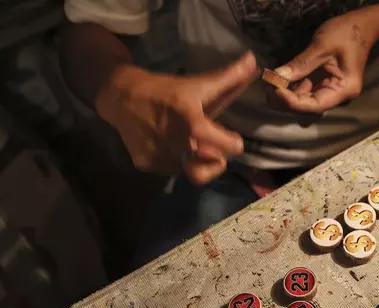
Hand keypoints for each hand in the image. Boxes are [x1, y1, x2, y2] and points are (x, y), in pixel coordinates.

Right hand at [95, 52, 256, 184]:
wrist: (121, 97)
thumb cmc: (165, 90)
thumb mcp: (198, 83)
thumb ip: (229, 77)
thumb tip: (253, 60)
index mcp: (192, 123)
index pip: (227, 146)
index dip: (234, 144)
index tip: (233, 138)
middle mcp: (177, 144)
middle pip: (212, 167)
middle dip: (217, 159)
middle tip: (214, 147)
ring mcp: (161, 157)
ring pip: (192, 172)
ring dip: (198, 162)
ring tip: (194, 146)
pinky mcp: (147, 165)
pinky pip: (172, 171)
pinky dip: (178, 162)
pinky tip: (172, 146)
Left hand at [269, 9, 378, 113]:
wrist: (362, 25)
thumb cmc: (347, 33)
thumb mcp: (322, 46)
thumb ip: (301, 64)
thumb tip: (277, 78)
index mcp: (344, 89)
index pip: (315, 105)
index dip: (292, 102)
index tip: (275, 90)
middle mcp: (338, 95)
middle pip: (308, 108)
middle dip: (286, 101)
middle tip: (267, 88)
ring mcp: (331, 91)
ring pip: (305, 102)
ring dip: (287, 95)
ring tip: (269, 83)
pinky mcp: (324, 84)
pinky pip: (306, 92)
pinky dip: (291, 88)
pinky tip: (278, 80)